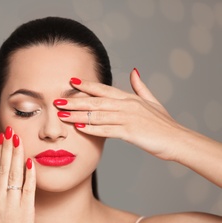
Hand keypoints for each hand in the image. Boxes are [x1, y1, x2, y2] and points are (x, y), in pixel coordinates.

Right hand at [0, 127, 35, 222]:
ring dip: (16, 155)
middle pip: (3, 168)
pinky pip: (29, 190)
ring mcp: (13, 204)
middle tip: (9, 130)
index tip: (0, 140)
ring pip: (14, 174)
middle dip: (6, 148)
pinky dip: (30, 175)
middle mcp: (0, 199)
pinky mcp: (26, 211)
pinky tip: (31, 162)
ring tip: (18, 138)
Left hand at [54, 69, 184, 160]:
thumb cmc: (163, 123)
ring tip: (61, 115)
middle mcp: (127, 105)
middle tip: (57, 100)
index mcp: (130, 98)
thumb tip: (134, 71)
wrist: (177, 139)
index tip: (71, 82)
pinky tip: (79, 128)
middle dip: (75, 101)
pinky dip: (92, 128)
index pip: (104, 89)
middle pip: (96, 101)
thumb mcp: (152, 101)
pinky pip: (107, 130)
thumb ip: (140, 86)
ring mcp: (128, 118)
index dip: (87, 85)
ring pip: (97, 115)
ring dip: (78, 115)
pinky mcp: (130, 132)